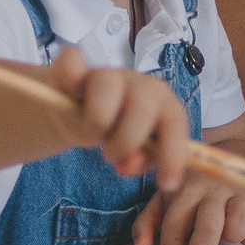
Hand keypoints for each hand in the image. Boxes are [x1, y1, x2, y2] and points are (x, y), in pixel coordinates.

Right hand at [39, 51, 190, 192]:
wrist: (78, 111)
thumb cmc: (113, 133)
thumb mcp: (131, 153)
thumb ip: (138, 161)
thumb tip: (129, 163)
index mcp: (162, 104)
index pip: (176, 122)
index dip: (172, 153)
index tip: (165, 183)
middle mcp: (139, 83)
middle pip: (142, 107)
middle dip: (127, 141)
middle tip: (112, 155)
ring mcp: (107, 72)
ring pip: (106, 86)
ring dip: (96, 121)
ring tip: (92, 136)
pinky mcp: (74, 64)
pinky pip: (70, 61)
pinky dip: (69, 78)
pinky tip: (69, 98)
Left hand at [131, 171, 244, 244]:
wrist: (223, 164)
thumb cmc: (189, 191)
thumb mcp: (162, 202)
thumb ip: (147, 225)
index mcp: (186, 189)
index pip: (175, 223)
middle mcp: (213, 189)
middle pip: (210, 227)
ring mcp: (238, 193)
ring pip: (242, 217)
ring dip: (232, 236)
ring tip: (224, 238)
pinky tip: (243, 237)